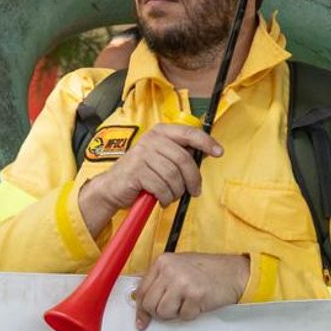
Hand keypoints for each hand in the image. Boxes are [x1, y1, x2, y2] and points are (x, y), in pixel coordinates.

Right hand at [78, 123, 221, 235]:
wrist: (112, 187)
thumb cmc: (141, 173)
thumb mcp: (161, 157)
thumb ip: (180, 153)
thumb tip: (208, 153)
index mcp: (161, 132)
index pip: (189, 133)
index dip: (207, 142)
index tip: (219, 152)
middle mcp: (151, 140)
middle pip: (184, 159)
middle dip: (193, 178)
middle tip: (195, 191)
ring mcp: (141, 154)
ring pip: (173, 175)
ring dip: (176, 191)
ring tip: (171, 195)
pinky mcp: (135, 171)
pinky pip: (161, 187)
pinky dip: (165, 197)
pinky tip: (161, 198)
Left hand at [133, 252, 247, 329]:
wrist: (235, 272)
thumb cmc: (208, 271)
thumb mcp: (179, 268)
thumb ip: (160, 282)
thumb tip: (141, 307)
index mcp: (163, 261)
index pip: (141, 292)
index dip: (142, 310)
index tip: (143, 320)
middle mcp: (170, 269)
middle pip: (149, 304)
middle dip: (160, 312)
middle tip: (174, 307)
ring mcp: (182, 281)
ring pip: (163, 312)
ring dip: (175, 313)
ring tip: (187, 302)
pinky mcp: (195, 295)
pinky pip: (183, 316)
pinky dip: (191, 314)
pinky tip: (199, 302)